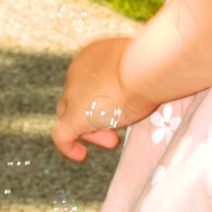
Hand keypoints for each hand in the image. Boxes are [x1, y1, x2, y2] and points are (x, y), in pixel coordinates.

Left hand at [51, 35, 135, 162]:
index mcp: (92, 55)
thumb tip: (144, 83)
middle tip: (117, 128)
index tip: (122, 109)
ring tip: (112, 141)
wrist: (146, 66)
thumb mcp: (140, 65)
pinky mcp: (74, 116)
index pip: (89, 81)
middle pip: (78, 98)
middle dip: (96, 114)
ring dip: (90, 131)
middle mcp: (77, 71)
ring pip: (71, 115)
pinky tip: (81, 156)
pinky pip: (61, 136)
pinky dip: (68, 146)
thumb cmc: (150, 62)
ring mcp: (73, 93)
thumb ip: (134, 74)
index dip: (101, 98)